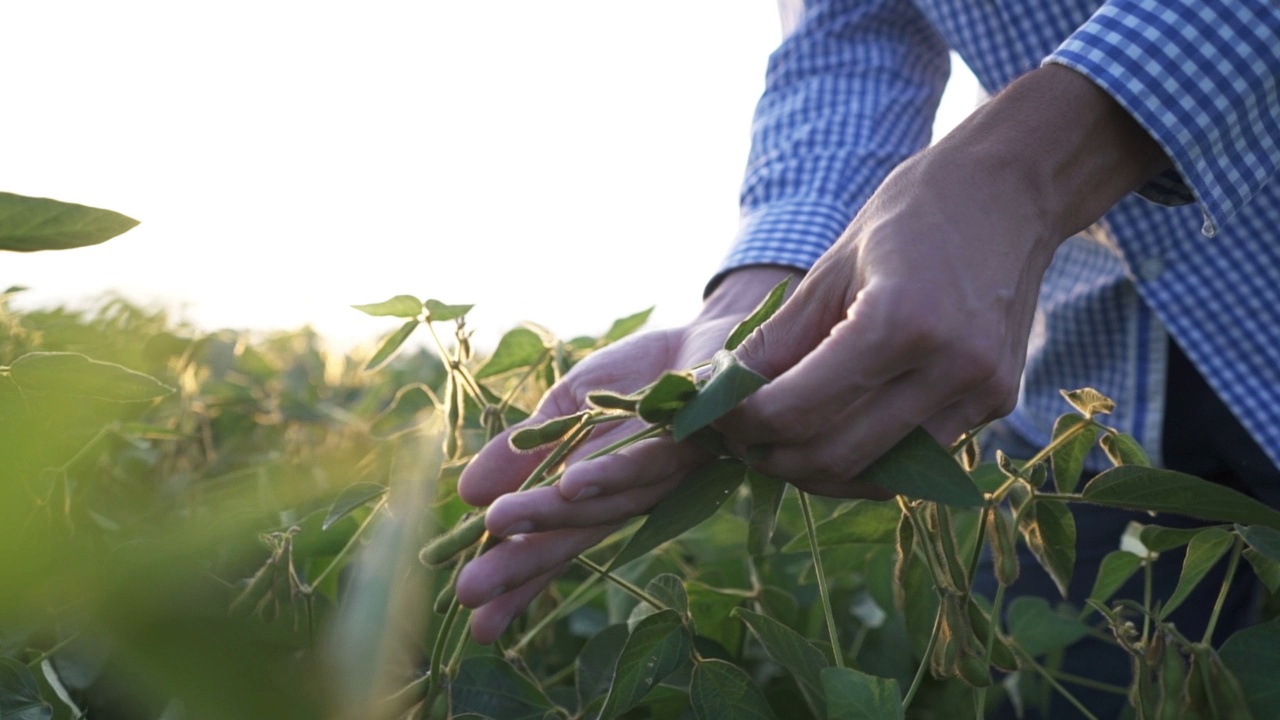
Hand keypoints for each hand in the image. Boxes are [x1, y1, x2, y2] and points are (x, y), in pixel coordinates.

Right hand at [455, 267, 800, 642]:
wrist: (715, 337)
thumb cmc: (640, 378)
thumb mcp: (567, 409)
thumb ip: (524, 450)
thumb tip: (465, 494)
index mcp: (600, 493)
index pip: (552, 544)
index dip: (517, 581)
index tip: (477, 624)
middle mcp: (632, 494)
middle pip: (573, 536)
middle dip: (522, 564)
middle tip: (469, 593)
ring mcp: (665, 470)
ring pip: (605, 502)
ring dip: (551, 514)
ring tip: (496, 524)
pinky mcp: (694, 435)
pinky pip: (650, 458)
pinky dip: (610, 473)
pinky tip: (572, 483)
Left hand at [716, 65, 1168, 497]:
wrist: (1011, 194)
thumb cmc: (912, 215)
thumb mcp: (831, 268)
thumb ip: (780, 340)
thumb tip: (724, 393)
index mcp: (900, 322)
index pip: (798, 409)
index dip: (743, 424)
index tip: (714, 417)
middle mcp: (949, 368)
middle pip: (835, 455)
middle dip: (773, 456)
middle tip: (738, 440)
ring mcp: (981, 393)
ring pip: (877, 473)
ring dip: (818, 471)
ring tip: (780, 443)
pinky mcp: (996, 404)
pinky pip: (916, 457)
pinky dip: (865, 459)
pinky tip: (834, 433)